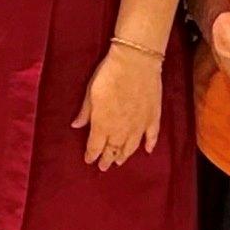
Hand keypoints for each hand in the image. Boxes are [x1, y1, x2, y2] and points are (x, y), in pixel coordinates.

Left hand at [73, 43, 164, 169]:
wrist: (135, 62)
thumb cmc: (109, 75)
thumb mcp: (90, 92)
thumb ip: (85, 112)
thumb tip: (77, 125)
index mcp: (103, 125)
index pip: (96, 146)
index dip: (92, 154)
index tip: (89, 160)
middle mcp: (121, 130)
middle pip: (113, 149)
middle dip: (107, 159)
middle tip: (103, 166)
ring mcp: (139, 125)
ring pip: (131, 146)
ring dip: (124, 155)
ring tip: (119, 161)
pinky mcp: (153, 117)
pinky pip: (152, 135)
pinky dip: (149, 144)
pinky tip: (148, 150)